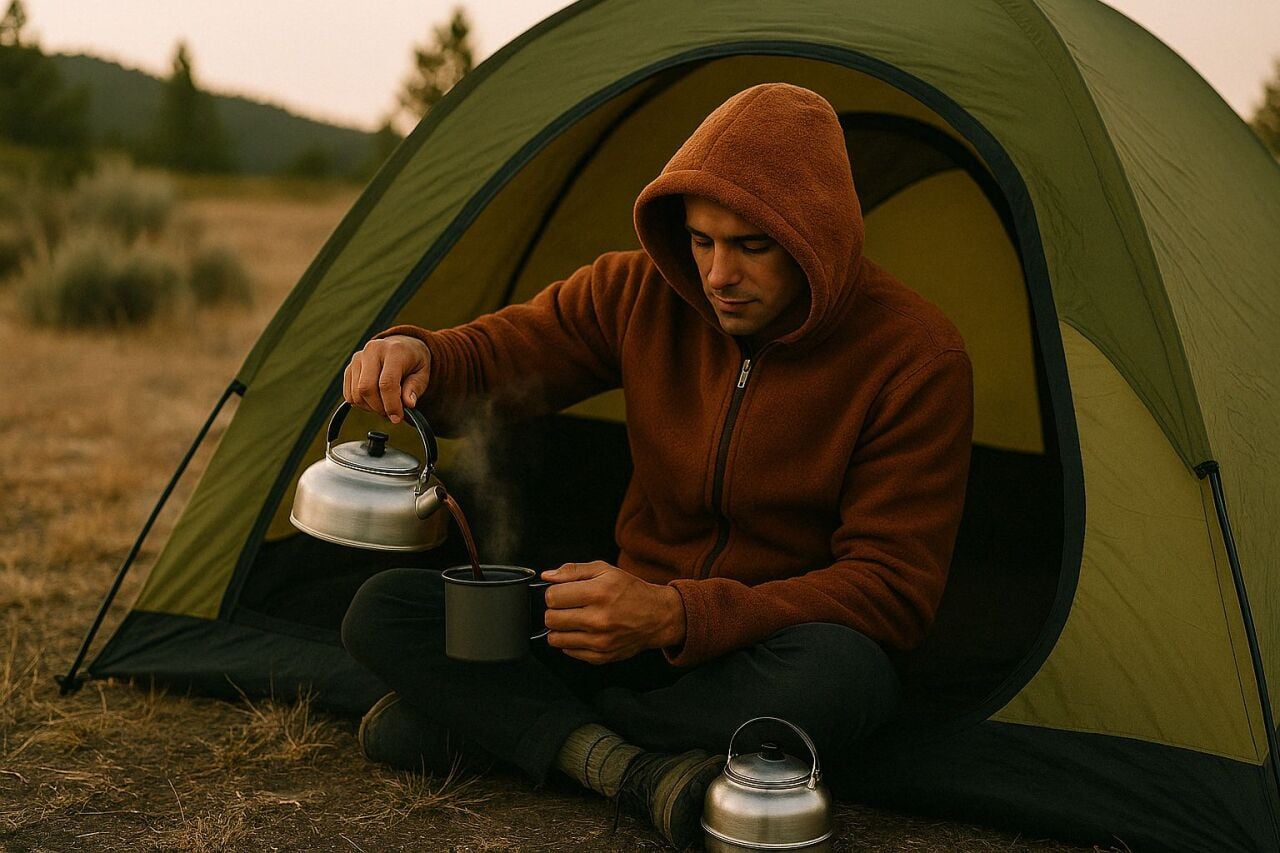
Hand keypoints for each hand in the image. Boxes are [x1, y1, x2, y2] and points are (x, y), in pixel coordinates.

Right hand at [342, 335, 431, 423]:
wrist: (402, 346)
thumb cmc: (413, 362)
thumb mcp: (422, 374)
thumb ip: (414, 388)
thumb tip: (408, 404)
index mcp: (394, 351)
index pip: (386, 383)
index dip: (391, 405)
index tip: (397, 418)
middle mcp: (372, 351)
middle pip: (367, 388)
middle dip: (379, 408)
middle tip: (391, 413)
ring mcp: (358, 358)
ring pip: (356, 393)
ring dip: (370, 407)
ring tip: (384, 406)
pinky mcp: (349, 367)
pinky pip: (349, 394)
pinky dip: (361, 404)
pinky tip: (374, 400)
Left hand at [541, 561, 685, 664]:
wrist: (657, 616)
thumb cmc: (630, 591)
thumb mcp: (605, 570)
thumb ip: (573, 571)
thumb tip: (547, 576)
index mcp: (598, 593)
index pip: (552, 597)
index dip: (554, 593)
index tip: (562, 593)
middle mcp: (598, 619)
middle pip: (551, 618)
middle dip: (554, 610)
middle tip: (567, 607)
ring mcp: (599, 641)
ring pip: (555, 638)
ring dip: (560, 628)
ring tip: (573, 620)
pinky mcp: (601, 656)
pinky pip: (568, 651)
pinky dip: (571, 641)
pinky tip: (583, 631)